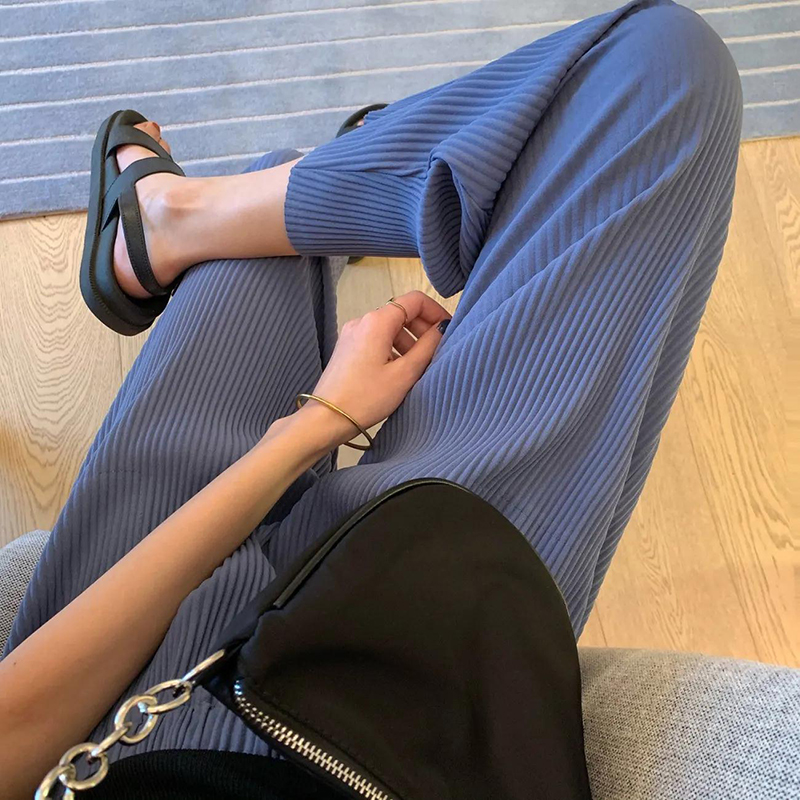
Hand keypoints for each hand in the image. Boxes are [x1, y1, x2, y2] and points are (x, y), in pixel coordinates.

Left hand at [300, 290, 451, 445]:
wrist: (326, 419)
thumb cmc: (366, 397)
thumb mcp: (405, 374)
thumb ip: (428, 347)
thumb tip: (442, 329)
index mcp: (377, 321)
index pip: (414, 300)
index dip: (436, 311)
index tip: (448, 330)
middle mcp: (362, 321)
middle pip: (401, 312)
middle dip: (423, 328)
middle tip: (437, 352)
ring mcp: (352, 334)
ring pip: (390, 328)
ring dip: (409, 341)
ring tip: (420, 366)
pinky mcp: (347, 348)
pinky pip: (377, 340)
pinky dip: (394, 349)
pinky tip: (400, 371)